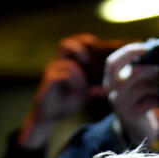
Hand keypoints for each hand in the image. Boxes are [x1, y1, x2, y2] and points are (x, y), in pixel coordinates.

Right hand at [18, 34, 104, 149]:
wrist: (49, 116)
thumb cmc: (65, 102)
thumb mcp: (84, 94)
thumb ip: (94, 89)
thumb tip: (110, 87)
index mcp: (68, 62)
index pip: (75, 43)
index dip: (85, 41)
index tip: (97, 46)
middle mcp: (58, 64)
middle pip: (65, 44)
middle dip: (79, 48)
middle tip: (88, 60)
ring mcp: (52, 71)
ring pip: (68, 64)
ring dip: (80, 76)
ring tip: (83, 89)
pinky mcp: (48, 81)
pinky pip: (61, 76)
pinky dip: (72, 83)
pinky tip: (76, 93)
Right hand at [103, 42, 158, 151]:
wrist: (137, 127)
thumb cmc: (139, 98)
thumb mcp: (136, 81)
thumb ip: (141, 65)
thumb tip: (153, 42)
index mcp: (110, 79)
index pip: (112, 62)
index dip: (128, 52)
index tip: (145, 48)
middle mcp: (112, 91)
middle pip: (130, 74)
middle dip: (149, 70)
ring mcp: (120, 105)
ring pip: (142, 88)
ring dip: (157, 85)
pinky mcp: (131, 115)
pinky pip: (149, 102)